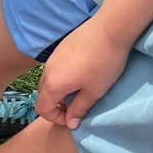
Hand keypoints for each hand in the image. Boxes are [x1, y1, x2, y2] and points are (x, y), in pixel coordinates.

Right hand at [35, 15, 130, 129]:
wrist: (110, 29)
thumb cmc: (103, 63)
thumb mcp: (94, 91)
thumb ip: (79, 109)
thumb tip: (71, 124)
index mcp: (53, 86)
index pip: (42, 109)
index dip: (56, 118)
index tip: (73, 118)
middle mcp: (47, 72)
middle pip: (43, 95)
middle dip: (56, 105)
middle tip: (76, 106)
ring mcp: (51, 59)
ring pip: (48, 81)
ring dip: (59, 91)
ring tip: (79, 88)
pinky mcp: (59, 48)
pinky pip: (54, 68)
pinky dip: (61, 77)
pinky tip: (80, 71)